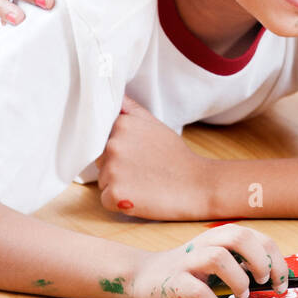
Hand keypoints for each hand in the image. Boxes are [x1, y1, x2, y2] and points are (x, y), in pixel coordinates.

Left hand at [97, 95, 214, 220]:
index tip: (139, 155)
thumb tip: (114, 94)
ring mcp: (112, 169)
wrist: (198, 183)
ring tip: (144, 183)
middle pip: (100, 162)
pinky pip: (106, 200)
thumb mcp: (154, 124)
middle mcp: (113, 144)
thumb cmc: (176, 155)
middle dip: (117, 168)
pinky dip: (120, 203)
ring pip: (102, 182)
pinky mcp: (115, 193)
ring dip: (119, 185)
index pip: (102, 141)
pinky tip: (140, 196)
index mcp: (121, 124)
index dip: (121, 151)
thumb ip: (130, 109)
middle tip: (144, 170)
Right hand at [127, 223, 289, 297]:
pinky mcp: (172, 282)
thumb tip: (275, 279)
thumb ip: (242, 266)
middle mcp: (205, 243)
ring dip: (237, 278)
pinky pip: (194, 288)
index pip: (257, 238)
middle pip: (239, 237)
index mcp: (221, 238)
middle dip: (260, 260)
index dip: (276, 259)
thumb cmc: (190, 273)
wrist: (145, 277)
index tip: (282, 283)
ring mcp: (188, 261)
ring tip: (241, 295)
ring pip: (218, 257)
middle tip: (263, 282)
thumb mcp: (220, 264)